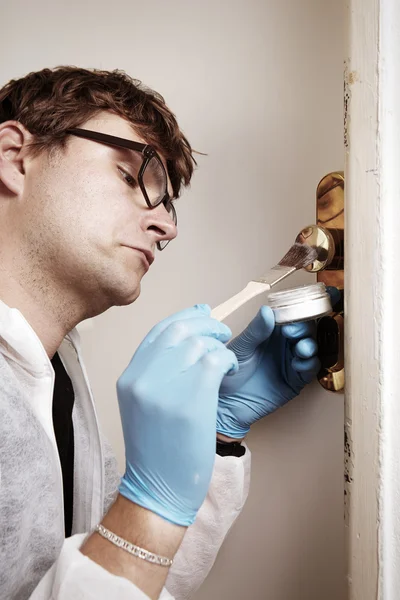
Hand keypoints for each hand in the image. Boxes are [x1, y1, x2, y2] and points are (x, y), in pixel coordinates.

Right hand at [117, 304, 237, 526]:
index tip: (201, 313)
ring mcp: (167, 387)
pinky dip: (228, 359)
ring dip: (219, 346)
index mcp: (130, 377)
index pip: (158, 331)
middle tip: (221, 332)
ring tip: (225, 360)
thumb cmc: (156, 450)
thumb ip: (157, 372)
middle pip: (180, 330)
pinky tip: (230, 370)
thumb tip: (188, 339)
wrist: (157, 489)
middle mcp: (144, 378)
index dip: (184, 317)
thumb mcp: (142, 405)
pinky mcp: (193, 399)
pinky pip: (217, 360)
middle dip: (206, 325)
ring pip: (200, 343)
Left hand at [217, 287, 339, 438]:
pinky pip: (310, 369)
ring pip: (311, 347)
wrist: (226, 403)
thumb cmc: (229, 372)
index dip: (297, 309)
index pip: (289, 314)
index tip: (296, 309)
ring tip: (300, 348)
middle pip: (306, 329)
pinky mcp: (296, 380)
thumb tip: (268, 310)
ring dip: (310, 345)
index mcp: (271, 330)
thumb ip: (255, 331)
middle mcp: (284, 343)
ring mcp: (291, 360)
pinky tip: (298, 364)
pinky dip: (309, 364)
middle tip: (291, 332)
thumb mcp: (240, 348)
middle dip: (304, 328)